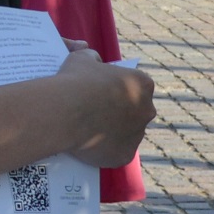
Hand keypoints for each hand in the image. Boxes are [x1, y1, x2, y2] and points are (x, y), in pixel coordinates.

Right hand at [54, 43, 152, 168]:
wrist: (66, 112)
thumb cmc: (75, 81)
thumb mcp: (82, 58)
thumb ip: (93, 57)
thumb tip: (94, 59)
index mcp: (143, 84)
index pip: (136, 87)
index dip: (119, 90)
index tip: (104, 93)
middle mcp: (147, 110)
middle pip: (137, 112)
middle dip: (122, 113)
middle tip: (98, 114)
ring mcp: (138, 135)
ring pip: (128, 134)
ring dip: (115, 133)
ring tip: (91, 132)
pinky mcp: (126, 155)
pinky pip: (117, 153)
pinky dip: (107, 151)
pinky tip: (90, 146)